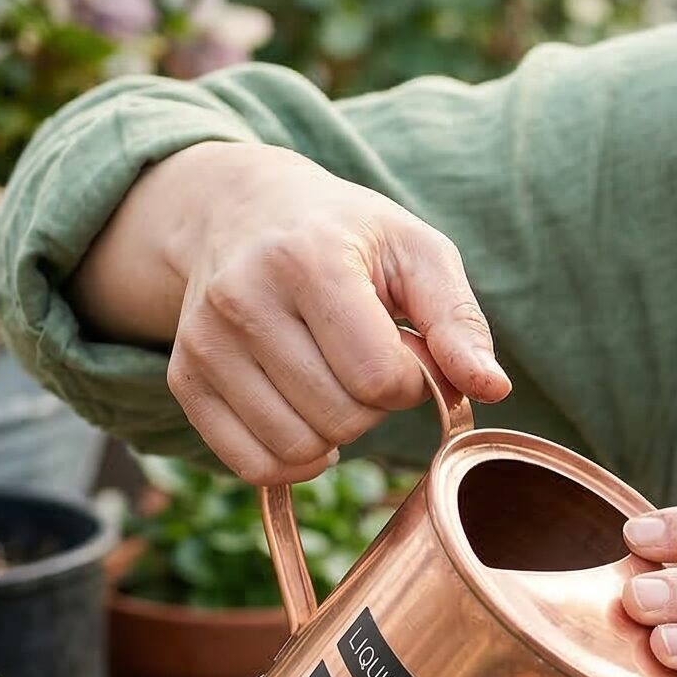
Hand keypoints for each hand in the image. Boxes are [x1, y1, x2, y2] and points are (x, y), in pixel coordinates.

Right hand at [74, 141, 510, 483]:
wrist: (242, 212)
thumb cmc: (349, 237)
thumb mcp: (418, 253)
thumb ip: (458, 320)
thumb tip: (492, 389)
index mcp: (306, 261)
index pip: (381, 378)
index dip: (413, 380)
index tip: (407, 349)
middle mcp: (241, 300)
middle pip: (341, 417)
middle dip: (375, 404)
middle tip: (367, 360)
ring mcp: (203, 342)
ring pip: (297, 448)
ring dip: (336, 432)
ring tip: (334, 377)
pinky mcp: (184, 378)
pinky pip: (252, 465)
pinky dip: (293, 458)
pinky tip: (306, 414)